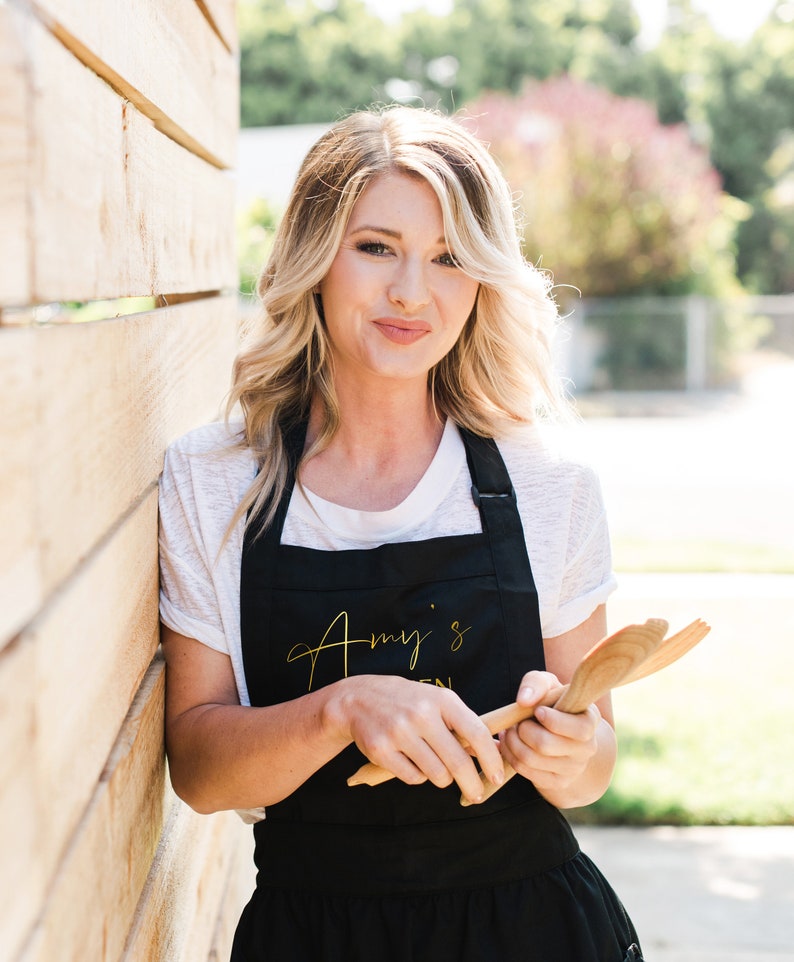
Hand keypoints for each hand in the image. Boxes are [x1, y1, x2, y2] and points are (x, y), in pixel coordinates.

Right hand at [331, 675, 504, 803]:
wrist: (359, 699)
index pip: (476, 733)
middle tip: (477, 794)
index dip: (491, 759)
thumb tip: (497, 750)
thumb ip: (465, 725)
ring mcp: (399, 733)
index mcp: (442, 700)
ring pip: (436, 775)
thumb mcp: (438, 702)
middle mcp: (421, 715)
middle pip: (458, 762)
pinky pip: (414, 778)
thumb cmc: (408, 701)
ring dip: (442, 778)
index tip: (498, 777)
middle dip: (472, 784)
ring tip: (434, 765)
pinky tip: (411, 761)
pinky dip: (418, 776)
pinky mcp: (381, 750)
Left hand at [499, 670, 600, 794]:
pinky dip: (510, 754)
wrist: (559, 732)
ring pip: (530, 759)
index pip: (579, 730)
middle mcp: (587, 748)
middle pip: (545, 744)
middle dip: (523, 729)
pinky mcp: (557, 782)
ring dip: (512, 741)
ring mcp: (573, 768)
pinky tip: (510, 742)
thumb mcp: (548, 684)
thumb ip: (537, 683)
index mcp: (590, 721)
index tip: (538, 710)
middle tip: (518, 721)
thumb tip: (524, 700)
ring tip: (510, 730)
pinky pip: (525, 770)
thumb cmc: (553, 702)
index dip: (553, 720)